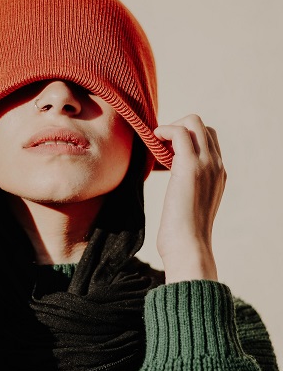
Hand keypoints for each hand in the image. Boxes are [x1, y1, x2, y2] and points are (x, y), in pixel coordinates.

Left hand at [153, 114, 226, 283]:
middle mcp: (217, 165)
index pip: (207, 140)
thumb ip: (187, 190)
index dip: (184, 138)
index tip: (164, 150)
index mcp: (218, 174)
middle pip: (202, 126)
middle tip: (158, 146)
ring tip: (155, 144)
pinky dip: (164, 130)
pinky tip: (153, 141)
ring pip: (194, 122)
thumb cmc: (182, 236)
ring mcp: (207, 164)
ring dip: (170, 127)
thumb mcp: (189, 207)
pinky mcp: (191, 166)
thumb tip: (176, 189)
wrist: (189, 248)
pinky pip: (180, 132)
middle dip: (177, 128)